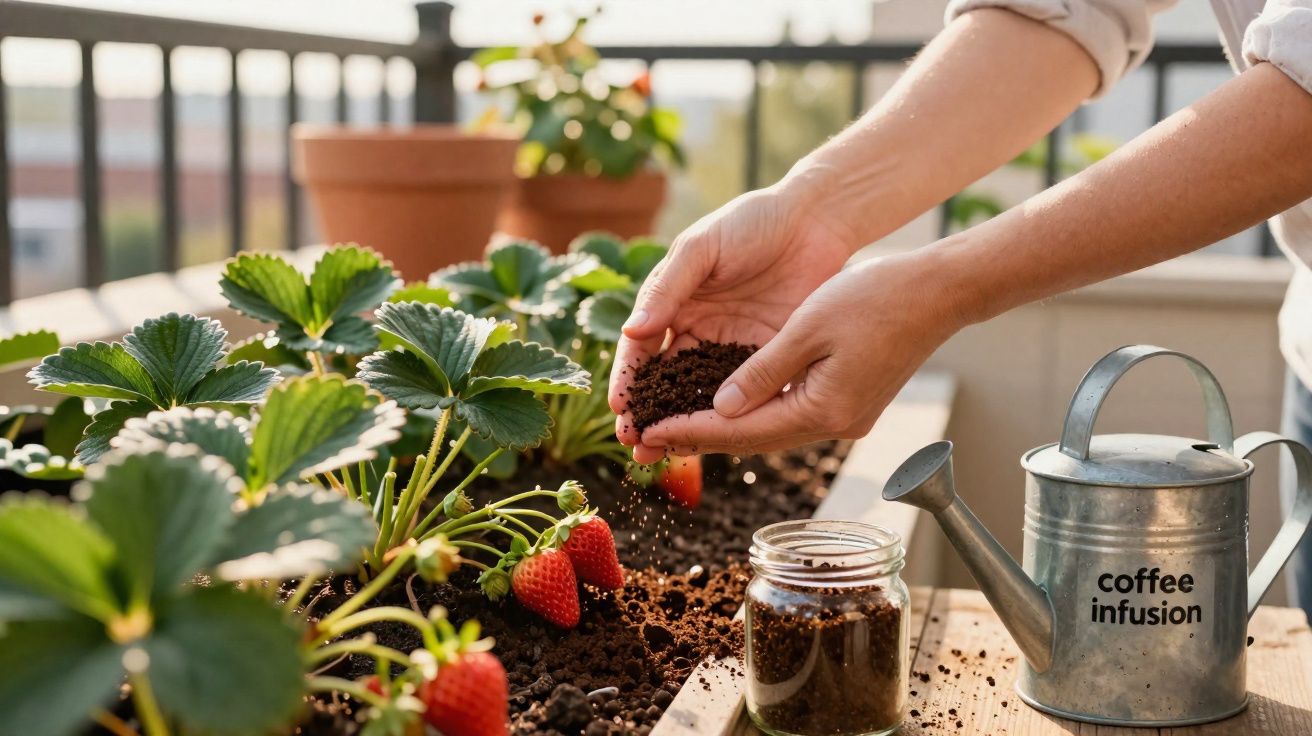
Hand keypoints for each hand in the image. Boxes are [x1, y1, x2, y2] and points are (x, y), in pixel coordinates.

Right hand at [608, 186, 855, 462]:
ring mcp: (731, 349)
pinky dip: (729, 421)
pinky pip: (745, 396)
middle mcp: (696, 332)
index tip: (620, 408)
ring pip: (700, 398)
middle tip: (633, 447)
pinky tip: (717, 444)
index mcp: (672, 305)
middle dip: (647, 416)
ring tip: (662, 457)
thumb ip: (668, 288)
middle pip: (664, 384)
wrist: (815, 220)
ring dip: (682, 428)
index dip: (628, 380)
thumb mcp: (702, 248)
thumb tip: (632, 331)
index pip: (640, 351)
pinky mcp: (768, 359)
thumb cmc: (751, 223)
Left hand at [633, 250, 965, 456]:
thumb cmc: (876, 298)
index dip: (690, 432)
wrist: (938, 293)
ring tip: (676, 424)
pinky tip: (726, 406)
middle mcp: (835, 425)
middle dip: (700, 437)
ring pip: (771, 431)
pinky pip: (790, 416)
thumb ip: (761, 372)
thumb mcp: (807, 328)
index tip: (648, 433)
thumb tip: (720, 408)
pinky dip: (755, 413)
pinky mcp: (851, 405)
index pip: (740, 432)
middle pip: (753, 441)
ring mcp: (846, 419)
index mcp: (823, 410)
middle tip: (649, 437)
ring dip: (725, 428)